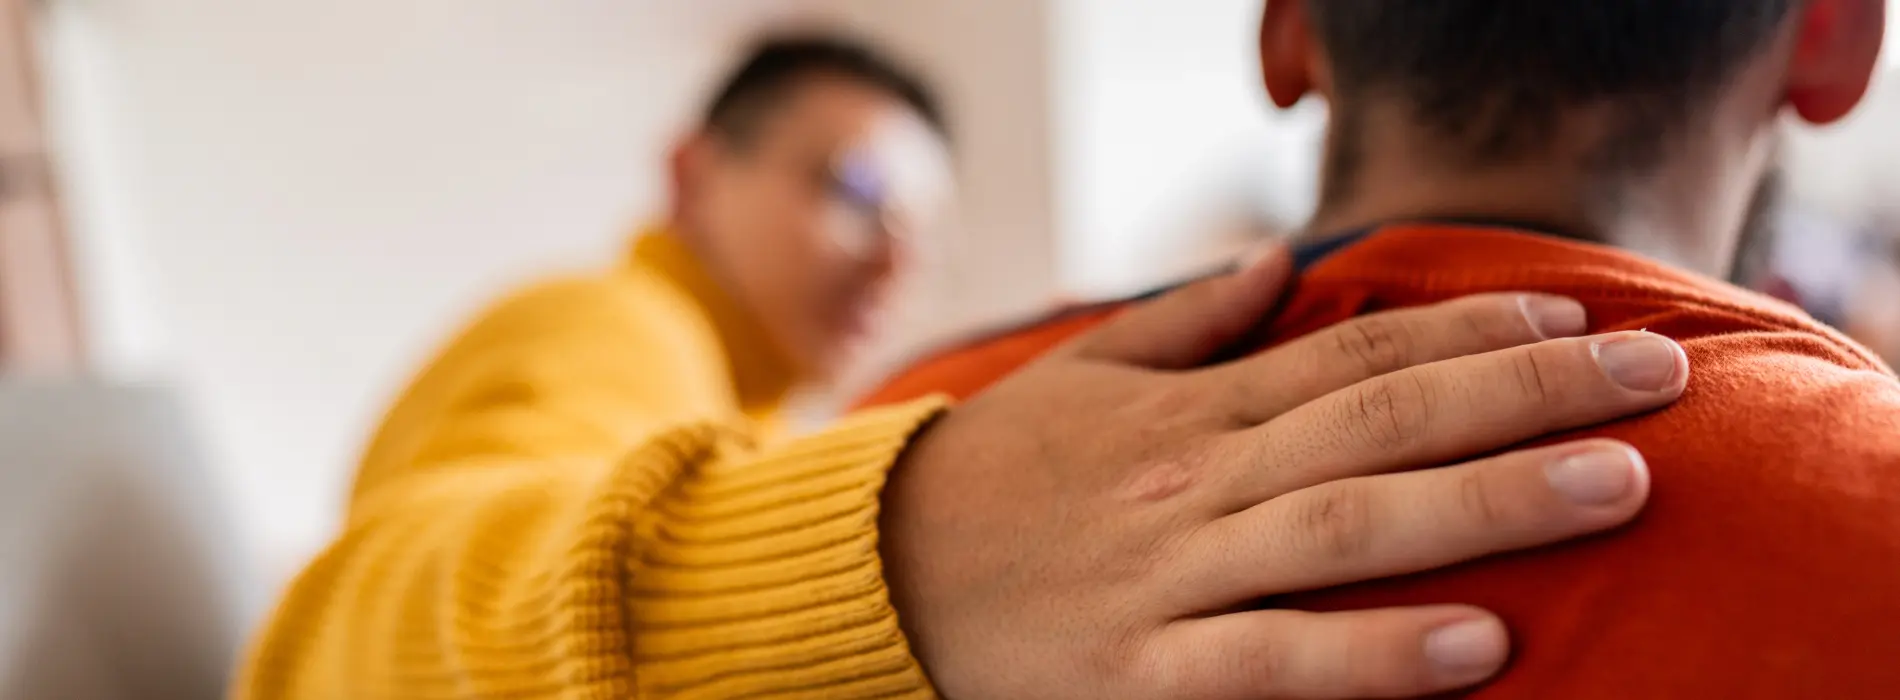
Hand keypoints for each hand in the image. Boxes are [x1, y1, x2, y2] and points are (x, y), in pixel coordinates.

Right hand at [880, 247, 1688, 698]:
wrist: (871, 578)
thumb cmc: (990, 480)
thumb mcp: (1075, 377)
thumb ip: (1183, 323)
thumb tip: (1271, 261)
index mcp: (1191, 411)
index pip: (1353, 350)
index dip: (1471, 328)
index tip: (1576, 311)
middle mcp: (1197, 481)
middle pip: (1383, 420)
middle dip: (1529, 394)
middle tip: (1657, 380)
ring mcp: (1173, 576)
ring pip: (1350, 526)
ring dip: (1490, 503)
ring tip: (1614, 486)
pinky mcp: (1143, 673)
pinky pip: (1273, 662)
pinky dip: (1375, 654)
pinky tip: (1478, 647)